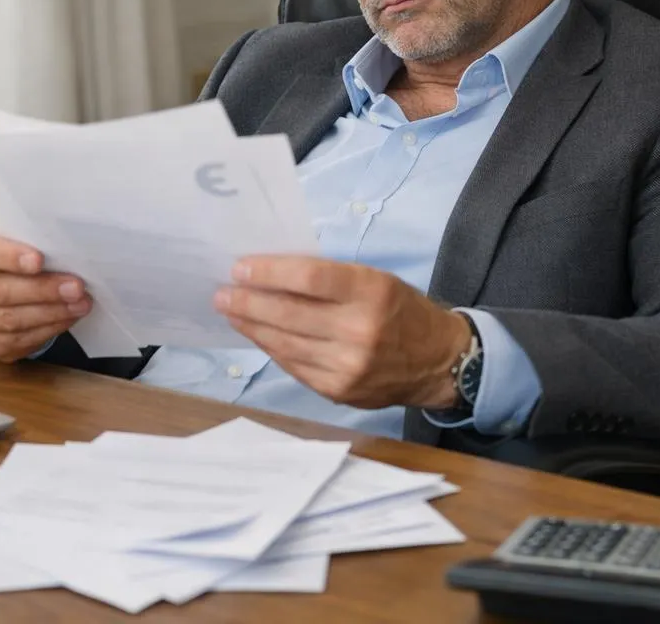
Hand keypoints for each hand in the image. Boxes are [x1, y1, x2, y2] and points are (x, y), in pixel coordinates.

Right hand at [0, 231, 91, 362]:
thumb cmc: (11, 262)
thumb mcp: (16, 245)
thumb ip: (32, 245)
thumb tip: (68, 253)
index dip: (10, 257)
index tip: (39, 260)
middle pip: (0, 291)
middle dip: (43, 290)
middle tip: (76, 287)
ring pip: (10, 320)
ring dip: (51, 313)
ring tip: (80, 304)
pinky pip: (17, 341)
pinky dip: (47, 330)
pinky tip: (67, 319)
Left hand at [214, 256, 471, 409]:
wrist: (438, 362)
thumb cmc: (401, 310)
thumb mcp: (375, 280)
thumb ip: (330, 280)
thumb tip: (273, 275)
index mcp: (371, 292)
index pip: (309, 278)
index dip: (269, 273)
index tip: (240, 268)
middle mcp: (360, 330)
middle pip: (289, 314)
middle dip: (248, 302)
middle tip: (221, 293)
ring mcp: (348, 366)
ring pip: (285, 343)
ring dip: (251, 327)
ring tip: (230, 312)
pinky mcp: (339, 390)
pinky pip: (294, 366)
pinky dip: (272, 348)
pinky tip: (257, 335)